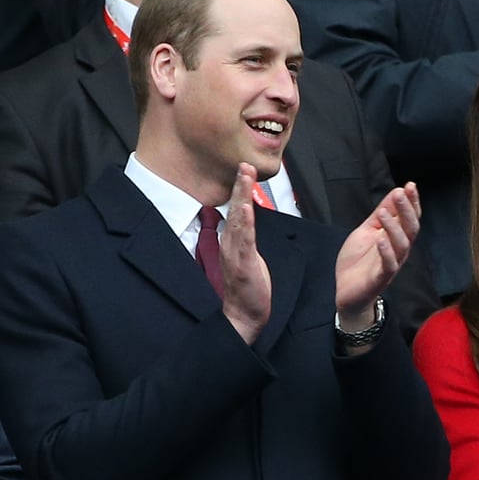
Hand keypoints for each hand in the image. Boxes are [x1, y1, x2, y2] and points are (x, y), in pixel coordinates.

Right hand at [220, 163, 270, 344]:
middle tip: (244, 164)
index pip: (236, 210)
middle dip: (239, 186)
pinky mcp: (243, 264)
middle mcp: (231, 244)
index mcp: (232, 241)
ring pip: (238, 220)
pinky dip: (245, 224)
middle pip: (235, 209)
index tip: (244, 170)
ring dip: (242, 198)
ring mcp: (235, 253)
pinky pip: (244, 241)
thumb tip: (248, 222)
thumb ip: (245, 238)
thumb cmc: (247, 288)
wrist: (244, 315)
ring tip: (245, 178)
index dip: (240, 190)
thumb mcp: (247, 256)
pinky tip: (247, 210)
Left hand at [334, 183, 419, 330]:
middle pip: (410, 228)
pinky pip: (389, 265)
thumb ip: (381, 214)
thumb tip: (395, 192)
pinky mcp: (380, 278)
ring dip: (394, 227)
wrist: (347, 291)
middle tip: (400, 193)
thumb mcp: (367, 231)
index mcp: (397, 238)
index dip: (412, 202)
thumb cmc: (358, 261)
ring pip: (402, 245)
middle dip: (407, 210)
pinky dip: (386, 251)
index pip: (410, 217)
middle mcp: (398, 250)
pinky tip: (381, 239)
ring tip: (384, 212)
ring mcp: (391, 264)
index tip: (410, 186)